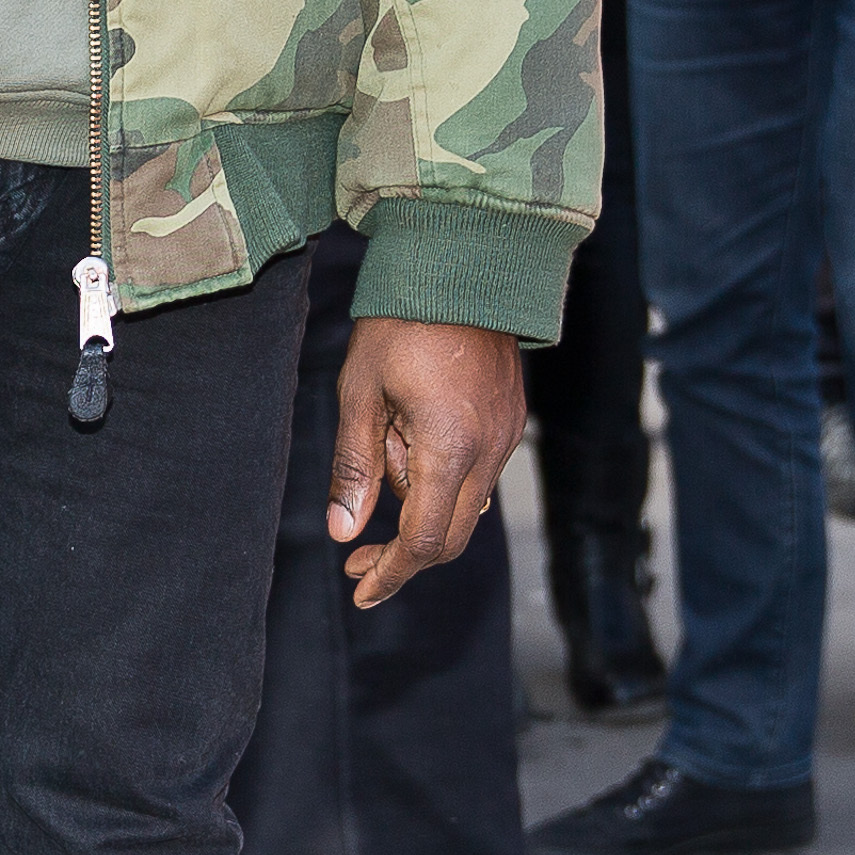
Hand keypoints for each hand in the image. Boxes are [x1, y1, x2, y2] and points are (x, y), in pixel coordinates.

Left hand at [326, 314, 527, 610]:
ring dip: (419, 503)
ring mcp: (506, 438)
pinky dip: (442, 478)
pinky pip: (478, 474)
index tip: (361, 589)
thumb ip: (355, 467)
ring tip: (383, 442)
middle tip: (357, 558)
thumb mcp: (360, 394)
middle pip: (451, 536)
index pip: (424, 542)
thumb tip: (344, 532)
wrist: (461, 265)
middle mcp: (489, 452)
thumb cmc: (401, 322)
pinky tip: (409, 440)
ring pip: (464, 505)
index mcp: (450, 449)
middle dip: (402, 554)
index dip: (390, 573)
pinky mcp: (510, 421)